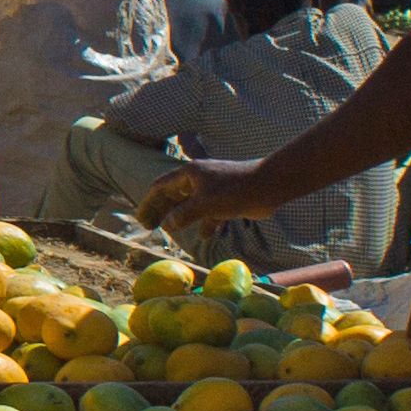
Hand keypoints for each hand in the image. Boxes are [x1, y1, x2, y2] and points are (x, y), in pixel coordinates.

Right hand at [137, 157, 278, 230]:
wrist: (270, 184)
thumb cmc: (236, 191)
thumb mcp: (205, 204)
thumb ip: (184, 214)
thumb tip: (168, 224)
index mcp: (189, 174)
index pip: (160, 187)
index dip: (148, 203)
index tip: (141, 219)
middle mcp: (198, 179)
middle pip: (172, 195)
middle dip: (160, 211)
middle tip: (149, 227)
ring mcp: (212, 189)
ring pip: (190, 204)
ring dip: (180, 217)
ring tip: (170, 231)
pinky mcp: (226, 199)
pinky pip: (209, 212)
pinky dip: (205, 223)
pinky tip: (204, 235)